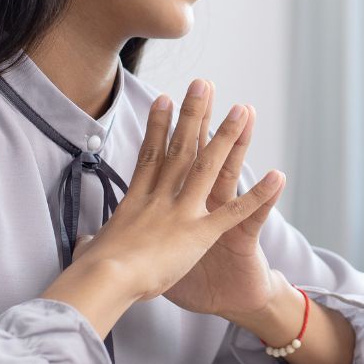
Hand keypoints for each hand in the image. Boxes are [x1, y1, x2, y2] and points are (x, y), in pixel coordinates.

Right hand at [61, 81, 284, 307]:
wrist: (102, 279)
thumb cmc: (91, 270)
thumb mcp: (91, 250)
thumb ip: (93, 243)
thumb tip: (87, 244)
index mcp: (135, 200)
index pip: (150, 155)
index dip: (158, 126)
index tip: (164, 98)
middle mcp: (160, 197)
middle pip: (180, 148)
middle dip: (194, 114)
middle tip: (203, 84)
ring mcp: (181, 211)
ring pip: (208, 167)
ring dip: (227, 137)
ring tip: (241, 109)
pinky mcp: (199, 233)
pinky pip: (234, 212)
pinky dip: (258, 195)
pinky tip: (276, 177)